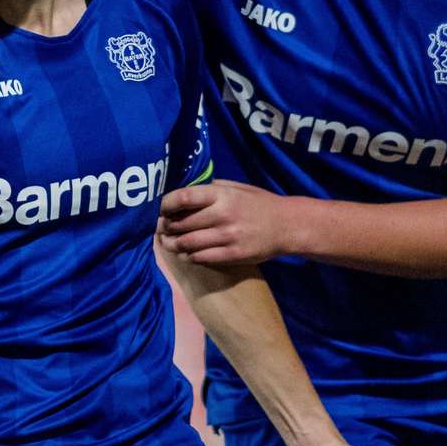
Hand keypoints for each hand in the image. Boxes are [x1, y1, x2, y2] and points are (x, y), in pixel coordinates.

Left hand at [158, 181, 292, 265]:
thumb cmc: (259, 204)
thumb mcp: (236, 188)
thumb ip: (210, 188)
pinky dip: (188, 256)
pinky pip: (200, 258)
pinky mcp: (232, 255)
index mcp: (222, 195)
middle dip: (166, 227)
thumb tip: (182, 192)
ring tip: (168, 241)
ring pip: (187, 244)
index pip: (183, 198)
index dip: (165, 204)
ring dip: (172, 244)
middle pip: (181, 224)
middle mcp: (223, 215)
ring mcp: (228, 237)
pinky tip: (186, 252)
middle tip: (160, 227)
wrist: (287, 226)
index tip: (159, 208)